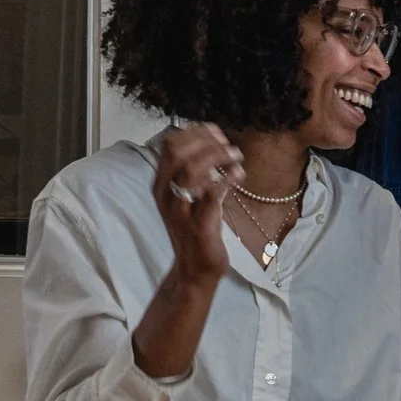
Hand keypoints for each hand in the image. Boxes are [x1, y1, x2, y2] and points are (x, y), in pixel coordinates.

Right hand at [151, 124, 238, 278]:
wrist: (194, 268)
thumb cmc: (195, 230)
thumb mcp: (188, 198)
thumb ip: (194, 174)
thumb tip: (211, 147)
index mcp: (161, 184)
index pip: (170, 145)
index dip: (193, 133)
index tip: (215, 131)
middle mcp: (166, 194)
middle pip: (178, 152)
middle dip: (205, 141)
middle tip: (228, 144)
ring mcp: (181, 209)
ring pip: (192, 170)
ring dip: (217, 157)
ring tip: (236, 157)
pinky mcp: (199, 224)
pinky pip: (212, 194)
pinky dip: (227, 179)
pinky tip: (239, 174)